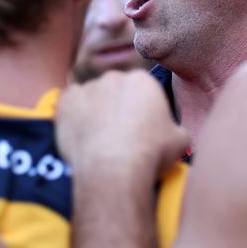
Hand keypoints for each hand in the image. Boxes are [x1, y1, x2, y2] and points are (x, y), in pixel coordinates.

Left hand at [55, 71, 186, 173]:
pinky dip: (73, 117)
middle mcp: (114, 78)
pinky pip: (69, 105)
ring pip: (91, 97)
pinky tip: (80, 135)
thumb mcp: (180, 141)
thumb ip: (175, 128)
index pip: (141, 91)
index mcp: (143, 81)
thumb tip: (173, 133)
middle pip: (115, 91)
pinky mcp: (65, 102)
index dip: (141, 111)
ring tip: (97, 139)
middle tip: (118, 134)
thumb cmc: (150, 154)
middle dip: (116, 108)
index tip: (140, 130)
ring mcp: (87, 87)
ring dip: (94, 112)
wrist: (112, 170)